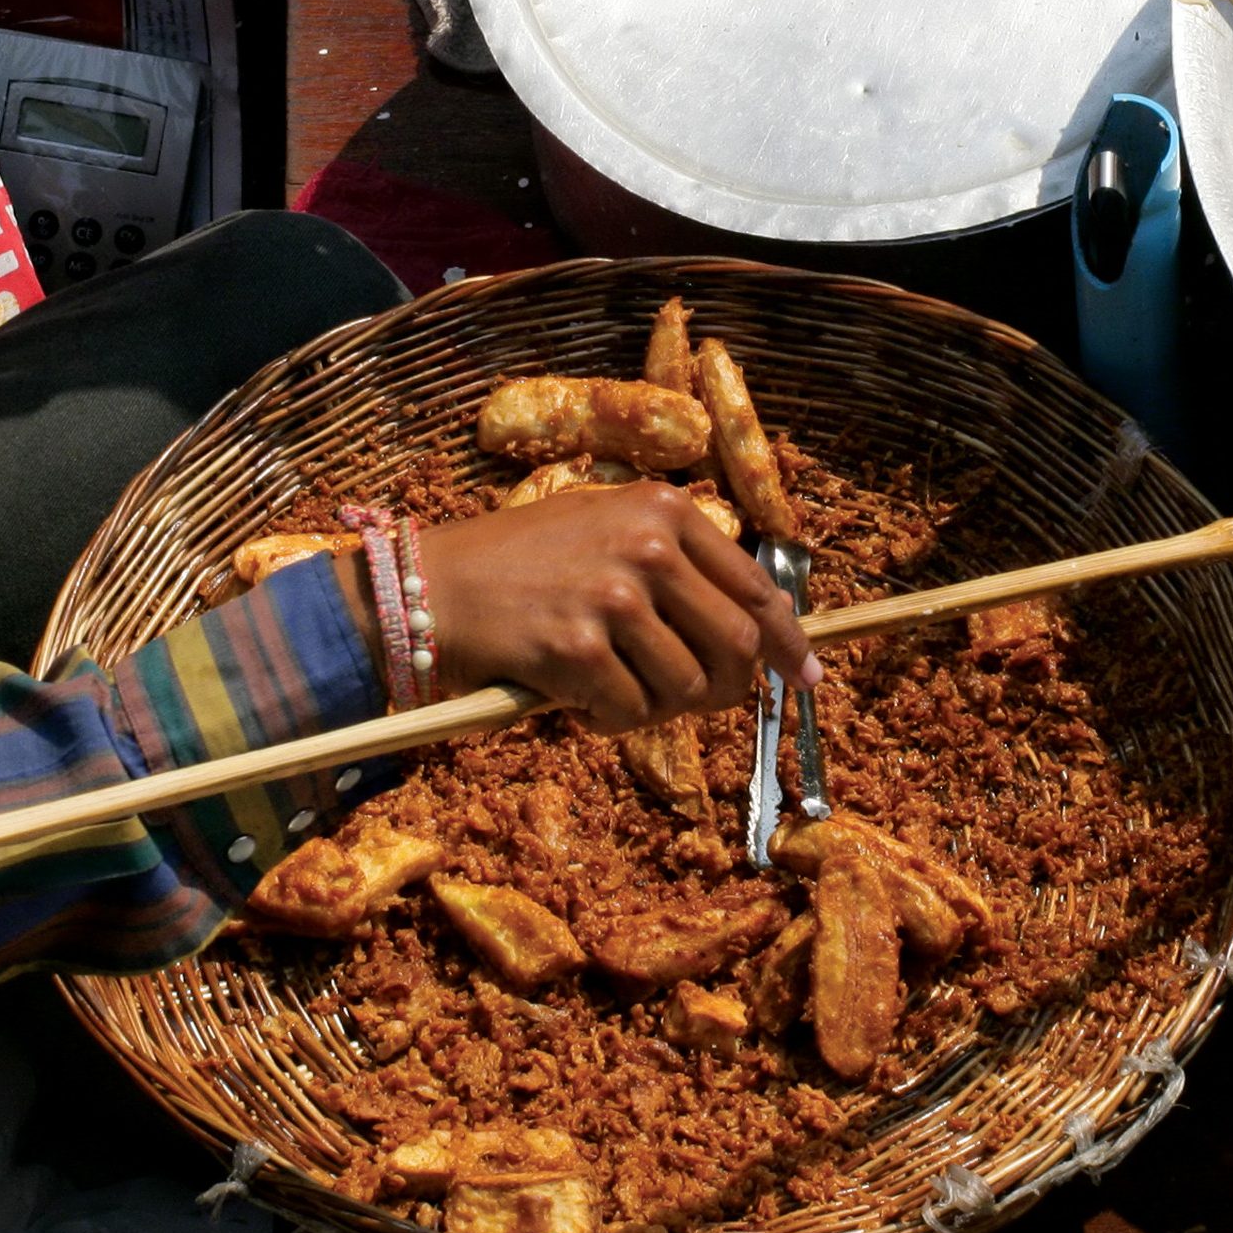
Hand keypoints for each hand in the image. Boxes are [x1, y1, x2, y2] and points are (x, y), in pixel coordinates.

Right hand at [410, 482, 817, 730]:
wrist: (428, 586)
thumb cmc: (520, 565)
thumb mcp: (606, 532)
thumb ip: (677, 570)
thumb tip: (756, 640)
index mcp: (664, 510)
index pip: (755, 586)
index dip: (787, 640)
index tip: (803, 673)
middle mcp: (648, 546)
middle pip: (737, 643)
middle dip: (729, 688)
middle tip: (697, 704)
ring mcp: (614, 597)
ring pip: (687, 687)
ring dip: (659, 708)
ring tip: (615, 693)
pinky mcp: (578, 648)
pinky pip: (630, 712)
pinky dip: (611, 722)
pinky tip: (578, 703)